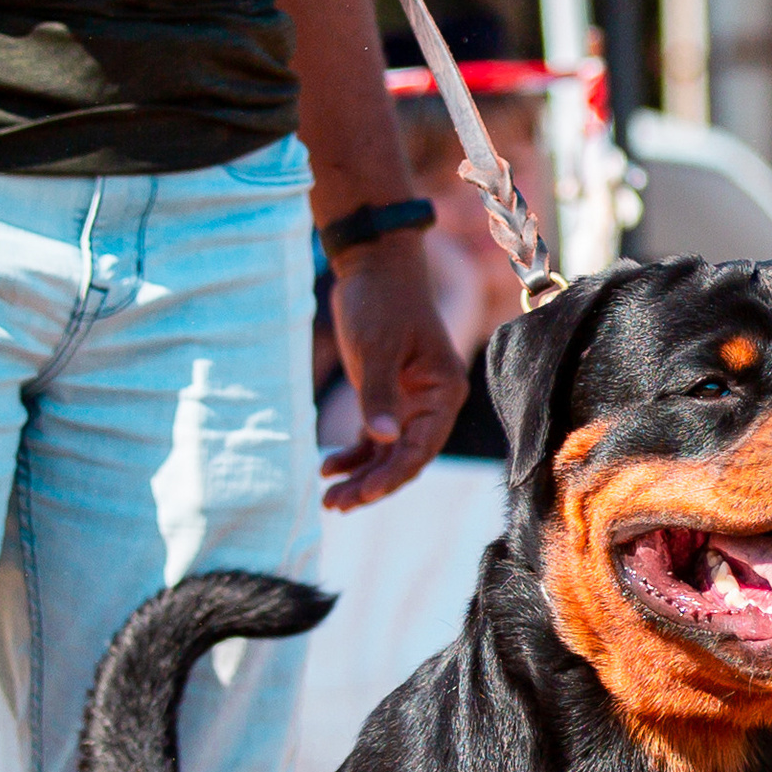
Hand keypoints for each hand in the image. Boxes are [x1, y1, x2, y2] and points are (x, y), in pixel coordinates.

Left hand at [320, 236, 467, 509]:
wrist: (374, 266)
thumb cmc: (381, 301)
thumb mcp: (377, 348)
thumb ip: (379, 395)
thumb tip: (381, 441)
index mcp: (443, 392)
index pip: (421, 447)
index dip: (393, 474)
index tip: (363, 494)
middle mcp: (431, 403)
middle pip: (405, 458)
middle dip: (373, 484)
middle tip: (337, 504)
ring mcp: (410, 403)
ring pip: (388, 453)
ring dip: (362, 476)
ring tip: (330, 499)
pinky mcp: (387, 398)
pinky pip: (374, 439)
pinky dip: (354, 455)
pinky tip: (328, 468)